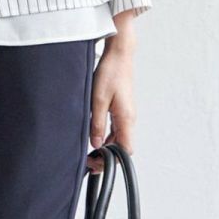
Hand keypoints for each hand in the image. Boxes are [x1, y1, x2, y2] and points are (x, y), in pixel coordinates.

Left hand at [87, 42, 137, 173]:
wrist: (120, 55)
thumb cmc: (110, 73)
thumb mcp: (98, 100)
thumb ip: (96, 124)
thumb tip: (95, 144)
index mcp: (126, 118)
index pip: (125, 150)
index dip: (113, 160)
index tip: (97, 163)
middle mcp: (129, 119)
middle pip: (122, 147)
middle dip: (107, 157)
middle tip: (89, 161)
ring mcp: (127, 115)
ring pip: (118, 139)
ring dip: (106, 147)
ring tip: (89, 152)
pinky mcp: (122, 110)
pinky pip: (116, 129)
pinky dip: (106, 137)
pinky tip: (95, 137)